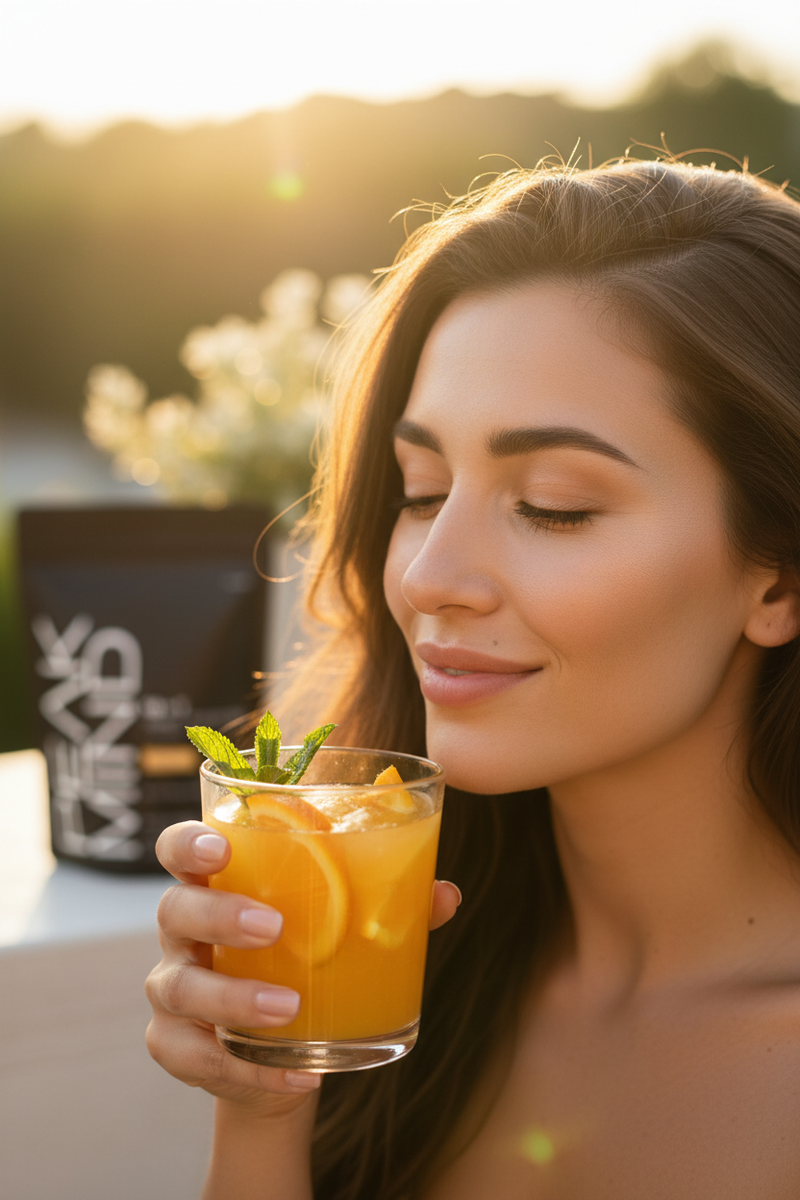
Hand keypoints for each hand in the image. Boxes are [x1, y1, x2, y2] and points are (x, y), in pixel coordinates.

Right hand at [145, 822, 460, 1112]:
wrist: (282, 1050)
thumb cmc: (309, 960)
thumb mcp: (343, 927)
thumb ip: (388, 902)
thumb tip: (444, 892)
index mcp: (218, 883)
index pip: (179, 848)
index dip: (188, 843)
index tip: (219, 848)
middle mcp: (185, 932)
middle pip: (175, 909)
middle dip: (220, 915)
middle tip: (273, 926)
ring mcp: (173, 988)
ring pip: (178, 987)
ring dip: (234, 997)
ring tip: (290, 1007)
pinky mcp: (177, 1045)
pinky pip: (197, 1056)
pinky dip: (248, 1069)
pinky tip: (298, 1072)